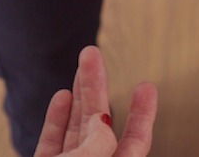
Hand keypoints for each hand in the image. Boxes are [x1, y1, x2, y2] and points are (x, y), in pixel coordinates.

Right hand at [35, 46, 157, 156]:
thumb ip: (99, 142)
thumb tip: (103, 120)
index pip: (137, 141)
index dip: (143, 114)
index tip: (146, 87)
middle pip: (100, 124)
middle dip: (97, 88)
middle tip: (93, 56)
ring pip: (76, 128)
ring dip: (79, 95)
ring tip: (82, 66)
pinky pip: (52, 140)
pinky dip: (56, 118)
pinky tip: (62, 96)